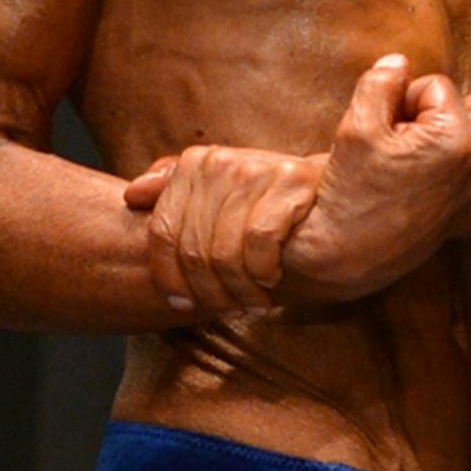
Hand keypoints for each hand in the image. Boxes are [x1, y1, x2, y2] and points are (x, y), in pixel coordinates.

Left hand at [122, 141, 322, 317]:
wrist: (339, 205)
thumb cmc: (272, 214)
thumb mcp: (219, 207)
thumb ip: (175, 197)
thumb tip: (131, 194)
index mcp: (194, 165)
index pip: (162, 233)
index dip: (168, 277)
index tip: (182, 304)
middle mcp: (219, 161)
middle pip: (191, 248)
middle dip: (208, 291)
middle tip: (228, 309)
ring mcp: (256, 168)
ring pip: (222, 253)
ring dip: (238, 290)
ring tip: (252, 302)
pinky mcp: (292, 181)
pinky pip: (257, 244)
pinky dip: (262, 273)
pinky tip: (272, 281)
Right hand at [280, 55, 470, 303]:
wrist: (344, 258)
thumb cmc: (349, 193)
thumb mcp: (357, 125)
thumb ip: (380, 82)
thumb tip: (399, 61)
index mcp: (459, 141)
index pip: (432, 86)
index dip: (397, 102)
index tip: (380, 137)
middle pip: (440, 113)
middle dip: (408, 124)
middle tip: (382, 159)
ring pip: (439, 139)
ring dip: (412, 147)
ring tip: (388, 177)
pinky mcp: (461, 208)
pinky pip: (441, 167)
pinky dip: (419, 171)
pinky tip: (397, 194)